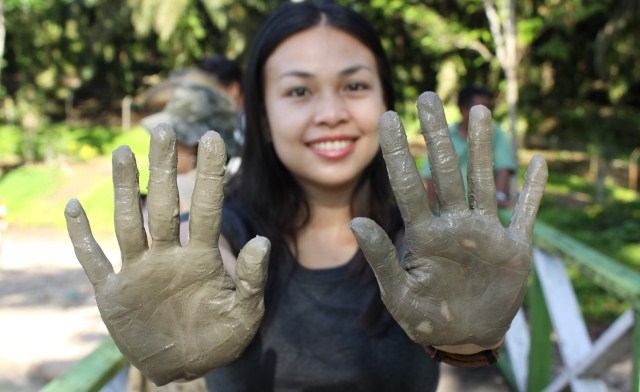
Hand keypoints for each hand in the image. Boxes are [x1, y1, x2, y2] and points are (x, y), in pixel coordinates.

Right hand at [65, 126, 269, 384]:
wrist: (184, 366)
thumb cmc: (219, 339)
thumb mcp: (245, 313)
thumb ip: (252, 278)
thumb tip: (262, 241)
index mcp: (201, 258)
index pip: (206, 208)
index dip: (210, 174)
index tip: (214, 137)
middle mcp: (168, 257)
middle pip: (163, 205)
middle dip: (163, 169)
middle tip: (164, 129)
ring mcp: (139, 272)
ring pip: (128, 222)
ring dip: (123, 189)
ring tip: (123, 152)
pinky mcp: (114, 294)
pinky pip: (93, 260)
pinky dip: (81, 237)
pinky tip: (74, 208)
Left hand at [350, 92, 546, 347]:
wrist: (463, 339)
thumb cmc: (427, 320)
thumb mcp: (399, 295)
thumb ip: (381, 259)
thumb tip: (357, 222)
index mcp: (425, 235)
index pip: (409, 185)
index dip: (397, 152)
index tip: (388, 116)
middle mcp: (455, 225)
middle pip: (445, 171)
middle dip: (436, 134)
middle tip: (427, 97)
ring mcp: (485, 234)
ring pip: (482, 181)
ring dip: (482, 147)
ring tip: (477, 110)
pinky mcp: (513, 249)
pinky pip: (525, 214)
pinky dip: (533, 191)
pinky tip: (537, 162)